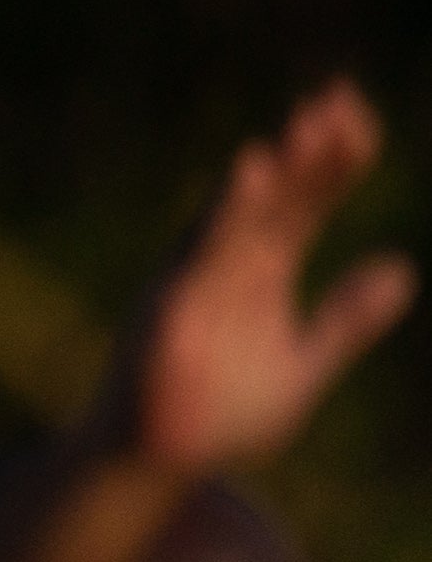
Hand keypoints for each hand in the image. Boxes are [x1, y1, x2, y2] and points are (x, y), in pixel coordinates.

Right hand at [103, 81, 412, 477]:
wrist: (158, 462)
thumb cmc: (221, 415)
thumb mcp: (304, 366)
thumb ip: (346, 320)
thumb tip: (402, 268)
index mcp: (262, 271)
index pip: (306, 204)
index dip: (336, 164)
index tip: (361, 120)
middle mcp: (228, 265)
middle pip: (276, 196)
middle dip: (308, 152)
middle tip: (338, 99)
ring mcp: (197, 283)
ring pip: (239, 216)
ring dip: (268, 175)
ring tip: (298, 131)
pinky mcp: (170, 310)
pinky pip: (201, 256)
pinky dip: (224, 216)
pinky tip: (249, 175)